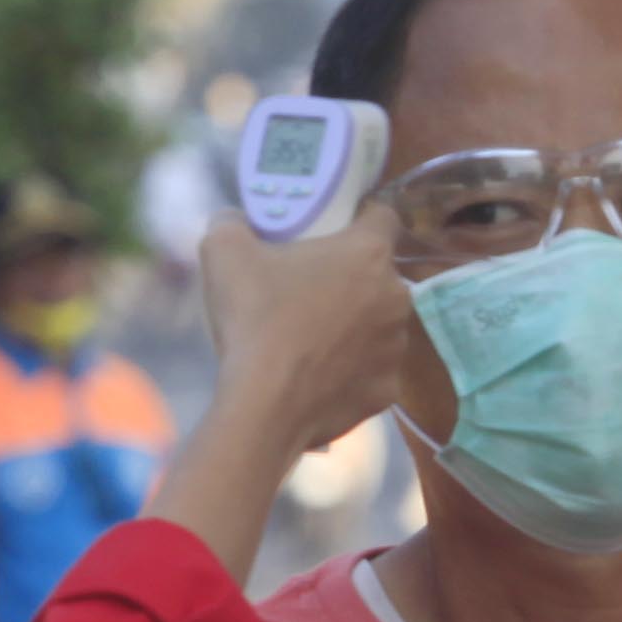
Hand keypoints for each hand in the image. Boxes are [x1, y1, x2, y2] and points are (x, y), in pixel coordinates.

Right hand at [193, 205, 420, 457]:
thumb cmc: (254, 318)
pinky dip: (351, 372)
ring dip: (355, 326)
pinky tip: (318, 377)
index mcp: (368, 253)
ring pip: (379, 325)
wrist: (265, 405)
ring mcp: (397, 347)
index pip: (382, 217)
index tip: (334, 230)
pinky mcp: (388, 391)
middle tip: (309, 289)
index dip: (359, 218)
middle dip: (351, 278)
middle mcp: (396, 296)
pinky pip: (371, 371)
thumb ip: (232, 222)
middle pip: (378, 275)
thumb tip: (233, 219)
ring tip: (311, 339)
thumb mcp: (224, 251)